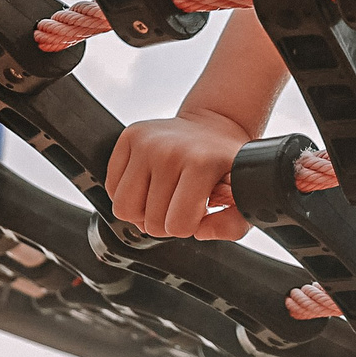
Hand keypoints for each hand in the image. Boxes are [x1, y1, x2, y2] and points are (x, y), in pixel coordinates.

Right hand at [106, 110, 256, 239]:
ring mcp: (146, 141)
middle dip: (166, 221)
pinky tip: (150, 182)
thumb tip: (200, 232)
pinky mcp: (129, 136)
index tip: (198, 208)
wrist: (213, 124)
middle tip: (181, 201)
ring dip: (142, 211)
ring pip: (123, 208)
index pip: (178, 226)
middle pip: (150, 222)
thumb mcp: (244, 194)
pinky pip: (111, 187)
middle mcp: (169, 150)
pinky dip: (129, 193)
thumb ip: (232, 224)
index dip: (189, 226)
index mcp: (200, 164)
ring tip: (163, 196)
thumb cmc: (226, 163)